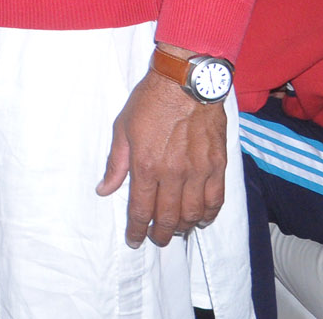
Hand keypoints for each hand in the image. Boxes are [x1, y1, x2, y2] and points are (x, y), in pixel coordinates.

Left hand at [96, 55, 227, 247]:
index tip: (134, 240)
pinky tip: (201, 219)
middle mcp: (173, 174)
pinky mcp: (218, 166)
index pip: (140, 209)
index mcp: (146, 165)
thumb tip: (104, 189)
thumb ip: (116, 163)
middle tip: (155, 239)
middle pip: (167, 217)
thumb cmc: (150, 102)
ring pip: (192, 213)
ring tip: (175, 230)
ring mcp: (199, 171)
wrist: (186, 83)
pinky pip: (216, 200)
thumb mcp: (123, 129)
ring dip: (183, 227)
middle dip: (160, 234)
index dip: (135, 229)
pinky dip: (208, 215)